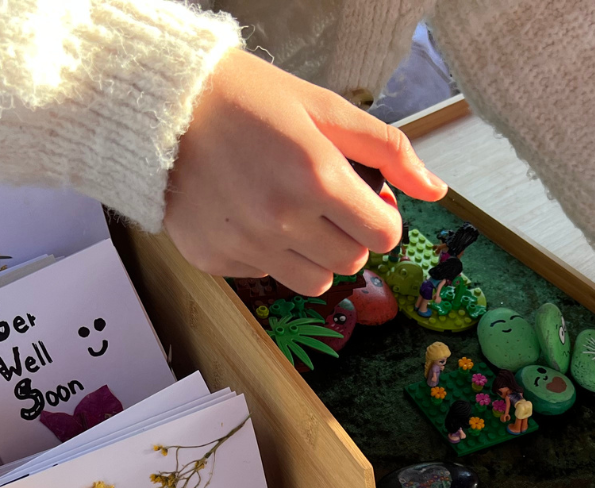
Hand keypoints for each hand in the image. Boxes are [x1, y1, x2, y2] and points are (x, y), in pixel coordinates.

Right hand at [166, 49, 447, 294]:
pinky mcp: (214, 260)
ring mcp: (246, 245)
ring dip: (313, 255)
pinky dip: (266, 254)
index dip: (380, 218)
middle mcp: (283, 218)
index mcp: (317, 176)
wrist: (159, 107)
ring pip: (313, 282)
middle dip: (349, 236)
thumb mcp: (323, 108)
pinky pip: (264, 275)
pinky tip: (246, 214)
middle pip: (352, 262)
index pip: (384, 235)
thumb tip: (435, 190)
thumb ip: (387, 149)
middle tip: (321, 201)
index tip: (363, 202)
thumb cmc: (245, 99)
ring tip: (288, 212)